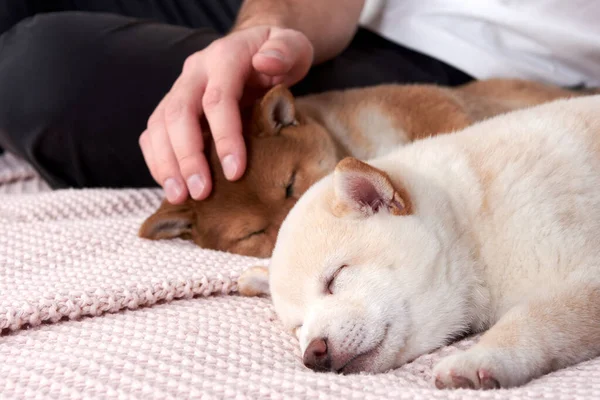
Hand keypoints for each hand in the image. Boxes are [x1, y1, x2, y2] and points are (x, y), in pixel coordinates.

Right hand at [139, 26, 313, 203]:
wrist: (257, 48)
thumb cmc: (280, 55)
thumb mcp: (293, 47)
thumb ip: (285, 51)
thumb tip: (266, 62)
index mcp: (224, 57)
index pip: (218, 99)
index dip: (224, 136)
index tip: (235, 172)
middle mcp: (194, 72)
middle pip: (179, 114)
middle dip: (188, 157)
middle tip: (200, 192)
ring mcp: (179, 89)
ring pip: (159, 125)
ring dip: (166, 164)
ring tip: (179, 196)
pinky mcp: (172, 107)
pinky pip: (153, 134)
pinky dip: (158, 161)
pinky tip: (172, 186)